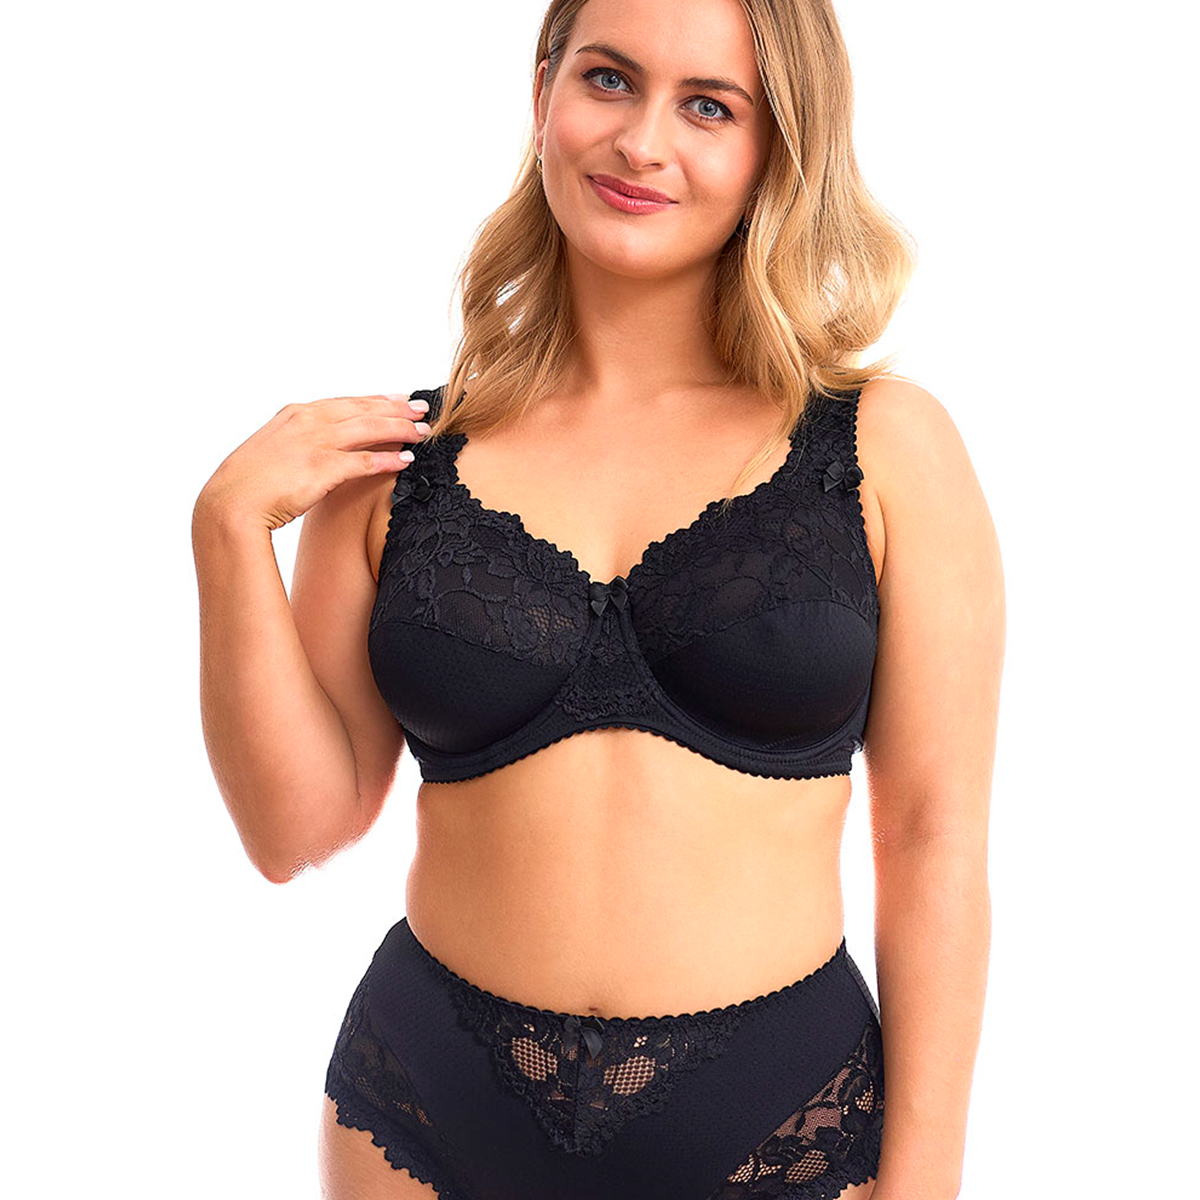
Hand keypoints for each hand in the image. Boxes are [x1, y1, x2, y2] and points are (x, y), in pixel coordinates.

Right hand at [194, 392, 429, 531]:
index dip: (377, 400)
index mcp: (296, 414)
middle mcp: (309, 422)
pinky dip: (391, 459)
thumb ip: (300, 443)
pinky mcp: (323, 468)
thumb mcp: (274, 451)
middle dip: (398, 408)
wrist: (231, 503)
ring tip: (424, 433)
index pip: (347, 401)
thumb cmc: (249, 484)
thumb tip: (319, 449)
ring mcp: (317, 443)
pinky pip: (367, 461)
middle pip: (365, 409)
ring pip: (371, 429)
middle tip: (424, 408)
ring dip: (401, 429)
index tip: (400, 398)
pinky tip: (409, 461)